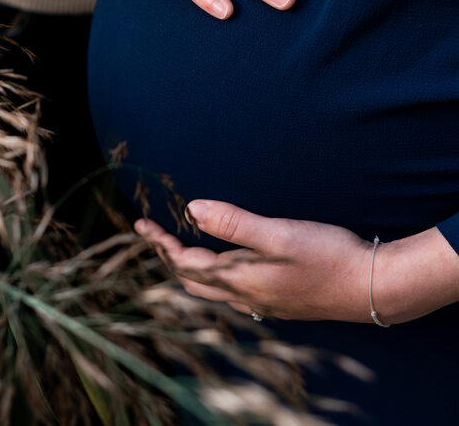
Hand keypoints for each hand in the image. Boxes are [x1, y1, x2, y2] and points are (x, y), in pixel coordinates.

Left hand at [135, 201, 458, 323]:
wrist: (371, 287)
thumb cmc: (326, 256)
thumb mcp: (277, 233)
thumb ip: (234, 222)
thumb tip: (192, 209)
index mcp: (239, 278)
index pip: (183, 263)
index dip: (159, 243)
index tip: (139, 223)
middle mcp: (246, 296)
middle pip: (191, 282)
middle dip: (168, 258)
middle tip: (153, 236)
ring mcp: (263, 302)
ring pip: (212, 291)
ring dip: (189, 271)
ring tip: (180, 250)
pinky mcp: (280, 302)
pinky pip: (233, 294)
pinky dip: (216, 279)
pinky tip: (227, 269)